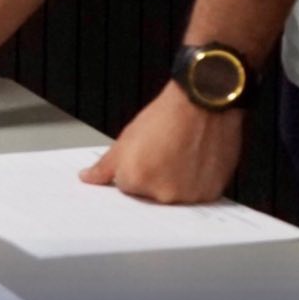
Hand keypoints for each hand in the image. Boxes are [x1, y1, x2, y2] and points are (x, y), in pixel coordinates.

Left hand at [80, 83, 245, 203]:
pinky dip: (196, 183)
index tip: (143, 158)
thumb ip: (104, 166)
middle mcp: (161, 194)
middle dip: (154, 179)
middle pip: (150, 197)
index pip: (125, 188)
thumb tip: (88, 178)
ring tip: (180, 155)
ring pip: (175, 197)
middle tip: (163, 154)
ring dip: (176, 183)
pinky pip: (197, 196)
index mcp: (134, 180)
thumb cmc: (168, 116)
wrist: (202, 102)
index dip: (133, 170)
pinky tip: (195, 160)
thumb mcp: (126, 138)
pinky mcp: (209, 194)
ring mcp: (187, 196)